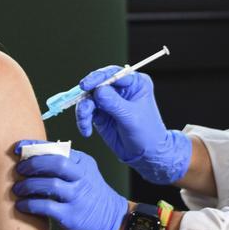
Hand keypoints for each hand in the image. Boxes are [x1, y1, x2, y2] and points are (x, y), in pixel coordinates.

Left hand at [12, 140, 128, 229]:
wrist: (114, 221)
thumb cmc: (92, 196)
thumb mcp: (85, 174)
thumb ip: (65, 165)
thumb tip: (31, 159)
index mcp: (83, 163)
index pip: (57, 148)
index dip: (34, 146)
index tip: (18, 149)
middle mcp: (82, 177)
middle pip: (56, 163)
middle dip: (33, 164)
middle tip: (19, 170)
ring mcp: (78, 197)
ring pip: (50, 184)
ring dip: (28, 185)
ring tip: (17, 189)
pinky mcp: (72, 216)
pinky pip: (47, 207)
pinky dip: (30, 205)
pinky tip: (21, 205)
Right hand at [74, 66, 191, 184]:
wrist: (144, 155)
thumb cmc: (147, 134)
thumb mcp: (132, 118)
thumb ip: (114, 103)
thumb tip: (97, 91)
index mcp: (135, 83)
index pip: (114, 74)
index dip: (98, 78)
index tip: (86, 86)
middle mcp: (121, 88)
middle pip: (97, 83)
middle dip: (87, 94)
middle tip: (81, 103)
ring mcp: (109, 100)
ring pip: (89, 98)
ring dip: (83, 110)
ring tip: (85, 124)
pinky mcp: (100, 113)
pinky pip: (86, 112)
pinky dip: (83, 120)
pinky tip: (86, 131)